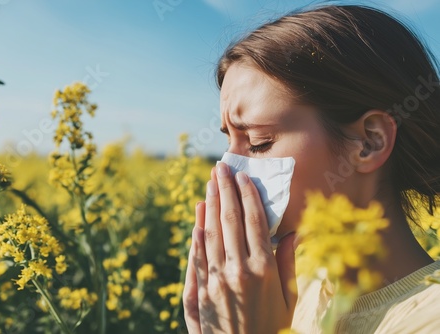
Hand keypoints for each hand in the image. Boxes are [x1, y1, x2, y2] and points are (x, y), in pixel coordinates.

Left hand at [183, 162, 296, 333]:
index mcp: (264, 269)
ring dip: (210, 204)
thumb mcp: (290, 301)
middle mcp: (239, 270)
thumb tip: (292, 233)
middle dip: (225, 190)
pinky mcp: (201, 290)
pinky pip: (198, 255)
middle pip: (230, 220)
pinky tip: (198, 216)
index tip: (243, 176)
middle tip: (220, 168)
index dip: (248, 195)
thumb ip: (288, 264)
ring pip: (211, 232)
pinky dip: (197, 232)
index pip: (254, 221)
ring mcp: (217, 279)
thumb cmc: (273, 330)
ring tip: (209, 183)